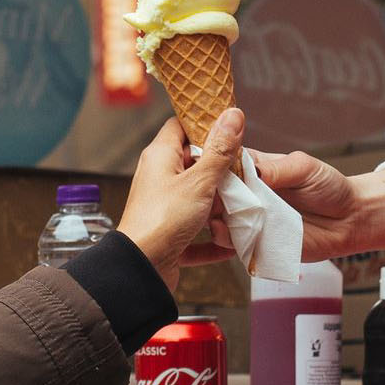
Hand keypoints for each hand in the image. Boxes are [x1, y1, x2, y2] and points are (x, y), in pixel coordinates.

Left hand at [118, 109, 243, 290]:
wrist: (140, 269)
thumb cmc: (163, 219)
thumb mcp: (199, 181)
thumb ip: (219, 150)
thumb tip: (233, 114)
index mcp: (160, 157)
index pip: (181, 126)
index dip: (206, 124)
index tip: (231, 129)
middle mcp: (159, 179)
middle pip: (194, 164)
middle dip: (221, 170)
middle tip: (245, 173)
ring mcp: (164, 207)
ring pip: (198, 200)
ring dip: (221, 207)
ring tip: (244, 207)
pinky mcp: (169, 236)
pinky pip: (197, 235)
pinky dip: (214, 240)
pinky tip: (232, 244)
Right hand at [191, 152, 384, 263]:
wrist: (350, 219)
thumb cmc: (329, 187)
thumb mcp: (305, 168)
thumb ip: (278, 169)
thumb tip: (252, 170)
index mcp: (254, 171)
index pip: (224, 165)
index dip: (211, 166)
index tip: (203, 166)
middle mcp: (248, 196)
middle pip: (215, 195)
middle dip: (206, 195)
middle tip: (204, 195)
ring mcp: (251, 221)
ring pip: (220, 221)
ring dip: (214, 219)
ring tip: (214, 216)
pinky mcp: (258, 244)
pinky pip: (236, 245)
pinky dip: (228, 240)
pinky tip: (226, 234)